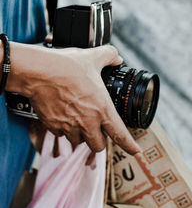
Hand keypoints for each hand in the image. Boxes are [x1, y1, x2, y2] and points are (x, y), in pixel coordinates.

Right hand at [6, 43, 140, 154]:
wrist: (38, 72)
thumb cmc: (65, 66)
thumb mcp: (92, 57)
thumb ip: (109, 56)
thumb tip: (116, 58)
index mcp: (101, 108)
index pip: (120, 134)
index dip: (130, 146)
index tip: (136, 152)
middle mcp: (87, 122)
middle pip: (98, 146)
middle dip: (99, 140)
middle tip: (97, 129)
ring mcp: (69, 126)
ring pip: (78, 142)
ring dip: (81, 135)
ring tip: (78, 119)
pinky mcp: (53, 126)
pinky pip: (61, 134)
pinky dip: (64, 129)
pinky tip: (63, 115)